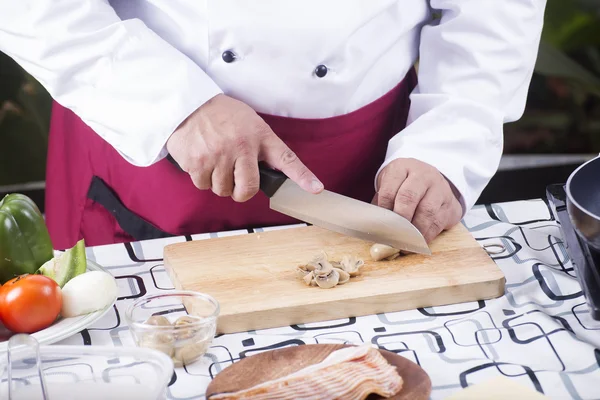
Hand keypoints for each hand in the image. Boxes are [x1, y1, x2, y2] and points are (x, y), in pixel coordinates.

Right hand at [167, 94, 323, 201]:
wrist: (189, 104)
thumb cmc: (222, 115)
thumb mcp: (250, 123)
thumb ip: (262, 148)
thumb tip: (271, 174)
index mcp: (259, 136)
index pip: (286, 159)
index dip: (302, 176)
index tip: (316, 188)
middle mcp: (240, 147)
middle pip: (247, 190)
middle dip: (241, 191)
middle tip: (235, 180)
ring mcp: (217, 156)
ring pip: (222, 190)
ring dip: (219, 182)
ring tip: (216, 160)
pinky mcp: (197, 163)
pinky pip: (203, 186)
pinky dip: (202, 178)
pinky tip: (202, 159)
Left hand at [373, 158, 462, 242]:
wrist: (432, 181)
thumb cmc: (404, 185)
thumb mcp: (390, 185)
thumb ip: (382, 202)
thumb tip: (374, 225)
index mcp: (403, 167)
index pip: (390, 188)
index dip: (383, 208)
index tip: (380, 222)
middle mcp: (424, 175)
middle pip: (409, 197)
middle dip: (399, 218)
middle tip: (392, 233)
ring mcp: (440, 189)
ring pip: (427, 211)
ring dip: (413, 230)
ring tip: (404, 241)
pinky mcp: (450, 205)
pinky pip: (438, 223)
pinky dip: (426, 235)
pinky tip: (417, 242)